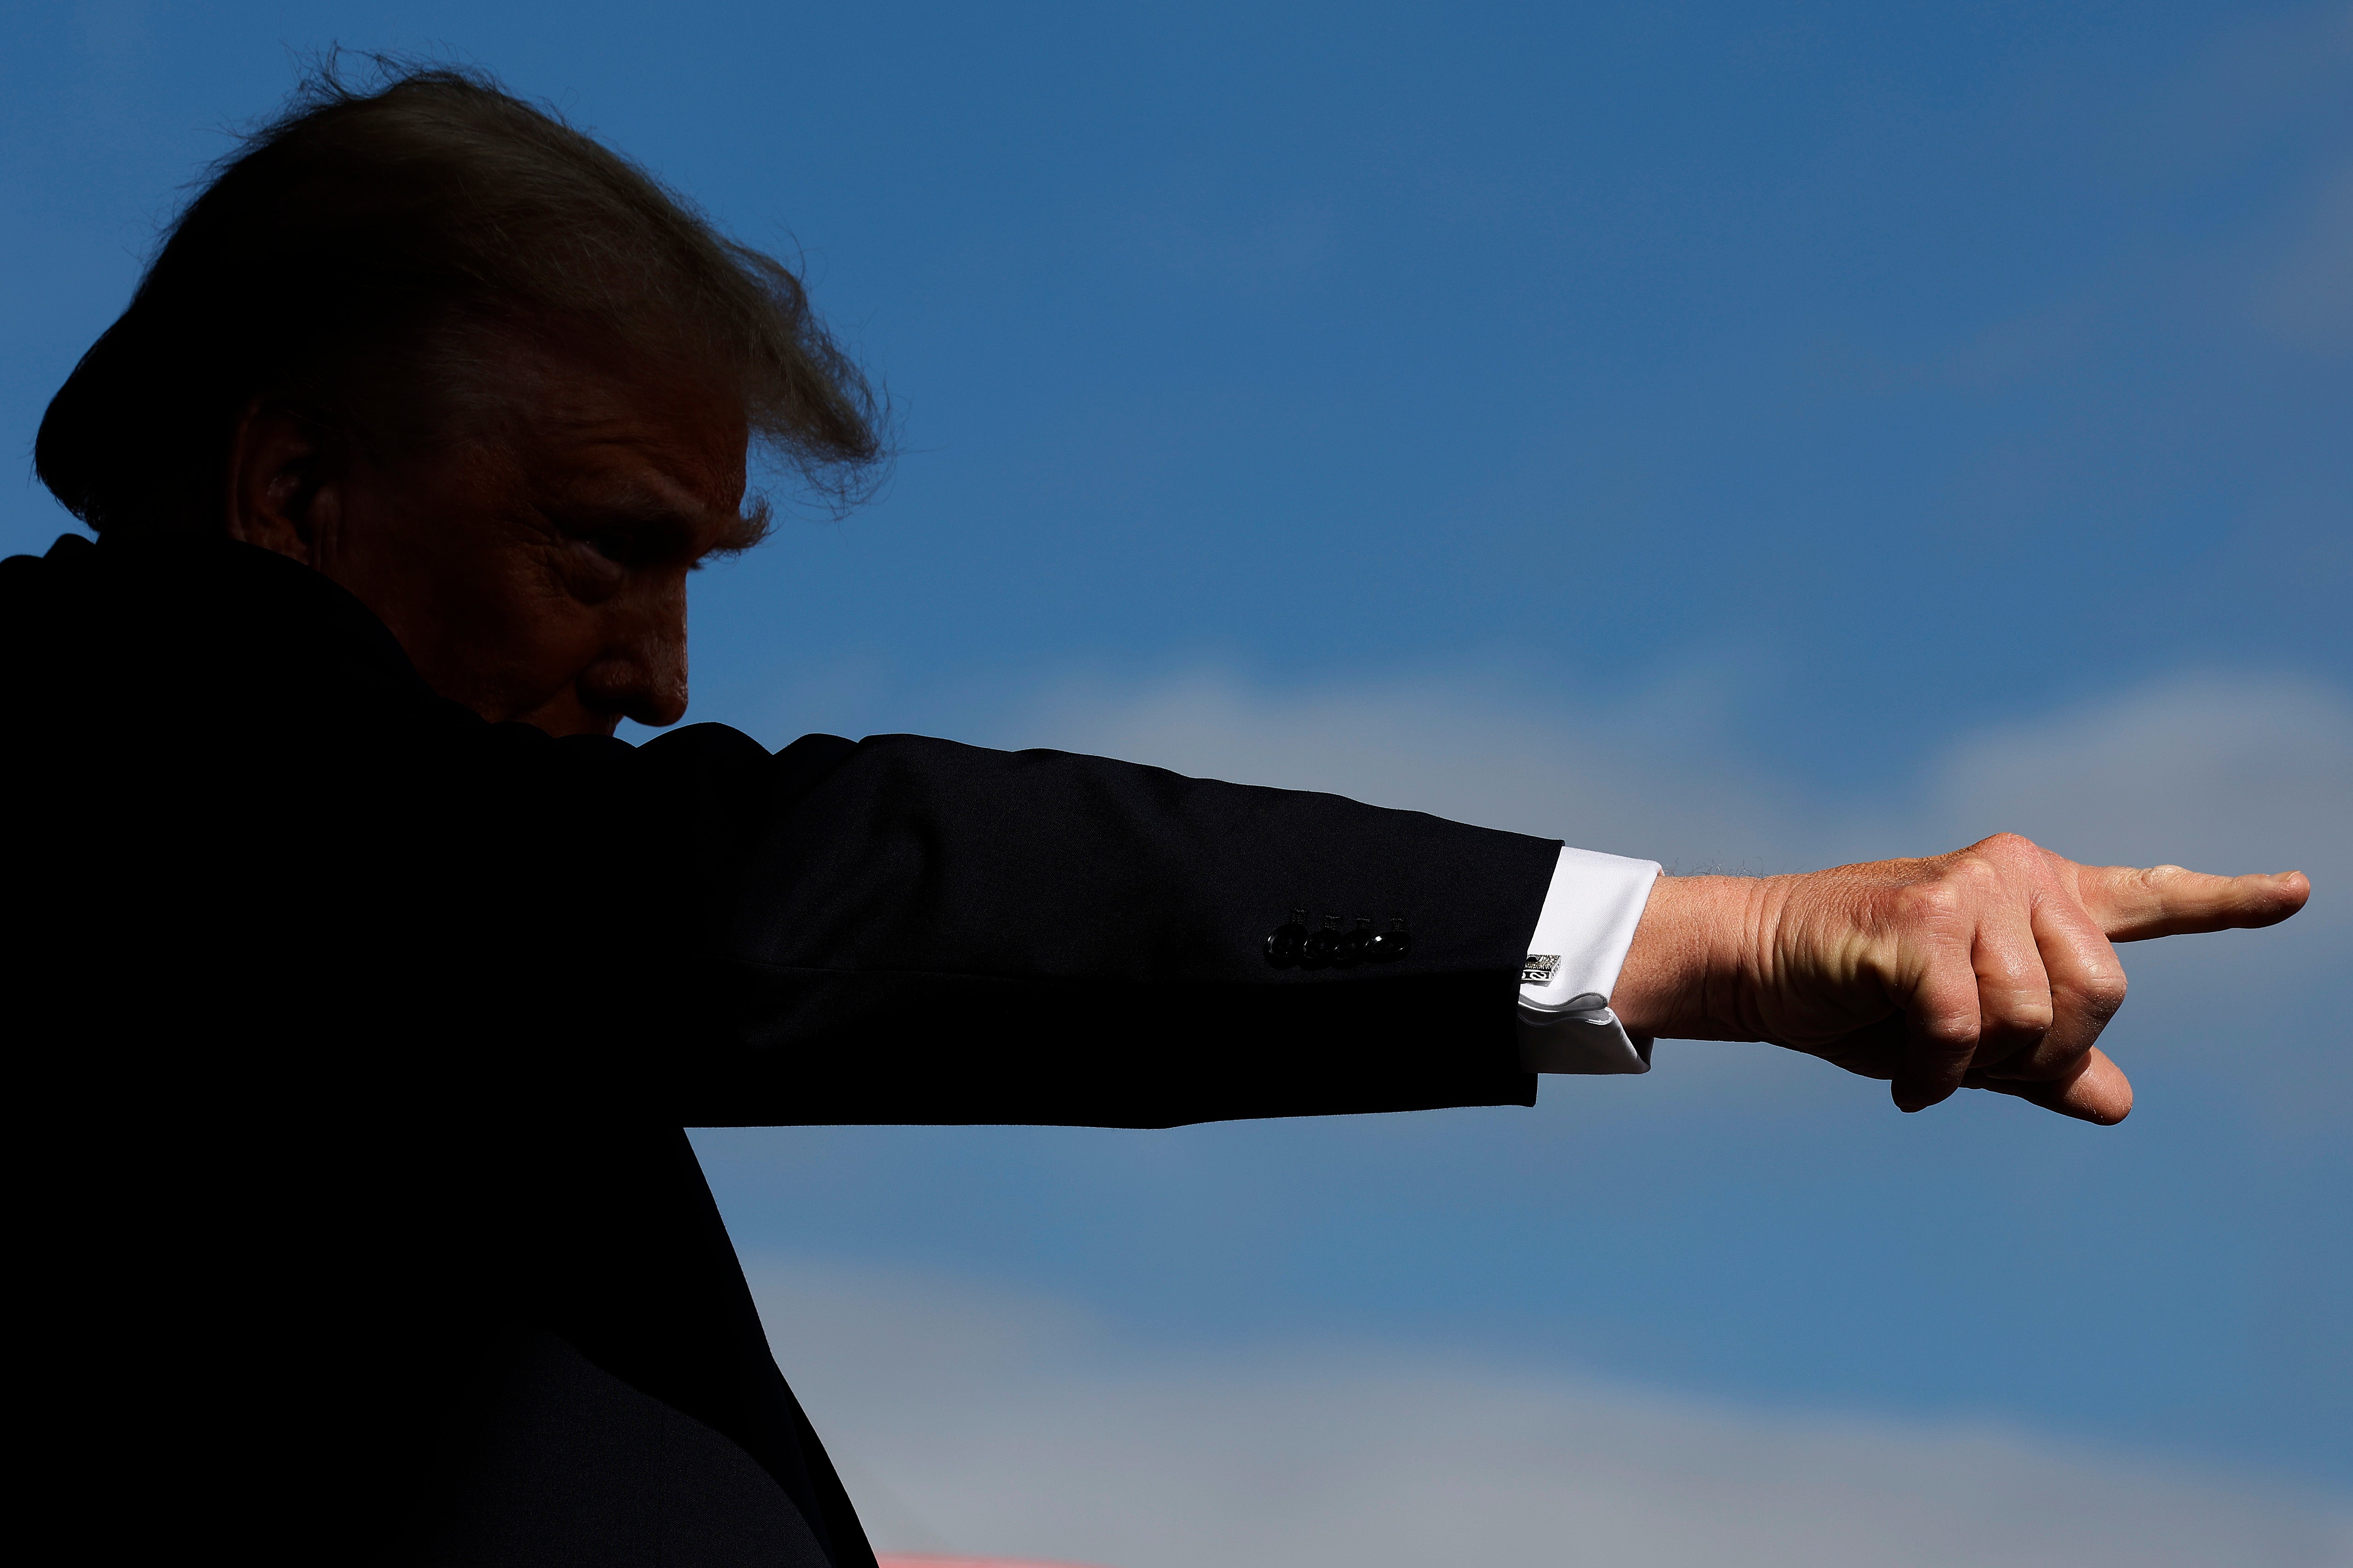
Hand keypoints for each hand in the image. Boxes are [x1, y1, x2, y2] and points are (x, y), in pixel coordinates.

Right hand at [1611, 833, 2309, 1121]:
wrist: (1760, 965)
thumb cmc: (1858, 997)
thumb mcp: (1964, 1039)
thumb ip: (2042, 1065)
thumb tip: (2118, 1103)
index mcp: (2037, 898)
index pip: (2150, 898)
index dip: (2228, 902)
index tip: (2298, 893)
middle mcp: (2017, 874)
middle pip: (2105, 993)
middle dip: (2046, 1051)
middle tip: (1978, 1063)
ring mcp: (1973, 889)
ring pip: (2037, 1017)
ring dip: (1983, 1065)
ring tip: (1929, 1063)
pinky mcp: (1925, 920)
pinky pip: (1968, 1025)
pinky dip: (1937, 1072)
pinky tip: (1908, 1083)